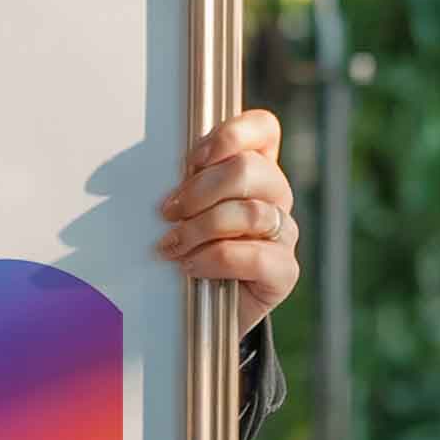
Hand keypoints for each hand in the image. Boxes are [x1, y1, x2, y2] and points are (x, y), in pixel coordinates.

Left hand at [156, 107, 298, 334]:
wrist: (199, 310)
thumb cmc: (186, 248)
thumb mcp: (181, 209)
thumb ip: (182, 183)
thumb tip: (155, 173)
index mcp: (254, 169)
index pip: (263, 129)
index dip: (230, 135)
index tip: (192, 160)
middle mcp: (275, 196)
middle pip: (251, 169)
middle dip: (201, 189)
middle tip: (169, 211)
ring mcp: (283, 233)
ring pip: (253, 212)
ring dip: (202, 228)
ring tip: (172, 245)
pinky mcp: (283, 272)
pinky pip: (257, 256)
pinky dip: (216, 259)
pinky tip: (190, 266)